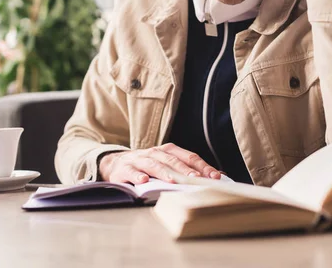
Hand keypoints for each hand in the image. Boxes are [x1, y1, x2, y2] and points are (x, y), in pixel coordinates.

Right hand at [98, 143, 221, 183]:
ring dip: (164, 172)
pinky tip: (144, 181)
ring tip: (173, 181)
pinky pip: (131, 172)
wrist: (116, 164)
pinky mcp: (124, 169)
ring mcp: (139, 159)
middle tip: (196, 178)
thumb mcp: (165, 165)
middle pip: (172, 160)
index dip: (202, 166)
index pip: (188, 156)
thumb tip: (215, 177)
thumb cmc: (146, 166)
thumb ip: (185, 170)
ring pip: (153, 164)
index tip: (214, 176)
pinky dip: (138, 176)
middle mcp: (154, 152)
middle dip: (185, 169)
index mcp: (167, 151)